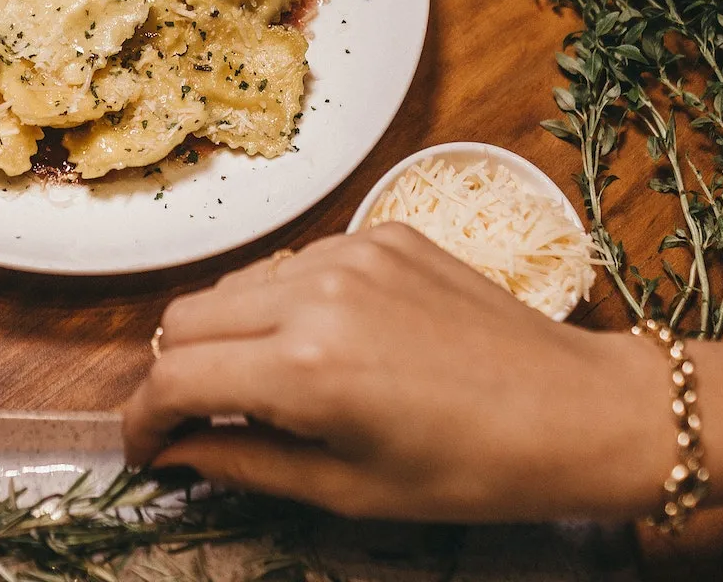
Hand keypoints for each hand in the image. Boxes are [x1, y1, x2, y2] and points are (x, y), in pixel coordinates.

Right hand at [124, 225, 675, 520]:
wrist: (579, 411)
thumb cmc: (472, 471)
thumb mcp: (348, 490)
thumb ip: (243, 464)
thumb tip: (177, 455)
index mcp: (305, 369)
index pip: (175, 379)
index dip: (144, 422)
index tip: (146, 451)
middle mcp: (314, 294)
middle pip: (186, 319)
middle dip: (178, 375)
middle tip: (200, 422)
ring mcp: (348, 252)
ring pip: (234, 286)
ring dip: (228, 336)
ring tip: (267, 385)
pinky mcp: (379, 232)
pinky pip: (292, 264)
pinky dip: (282, 304)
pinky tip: (325, 344)